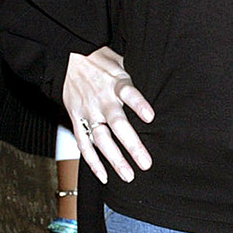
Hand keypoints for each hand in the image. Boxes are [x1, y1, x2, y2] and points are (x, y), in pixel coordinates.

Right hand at [62, 47, 154, 185]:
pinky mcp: (76, 119)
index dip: (139, 104)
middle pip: (117, 124)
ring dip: (114, 159)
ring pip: (100, 139)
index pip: (129, 94)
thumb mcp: (123, 61)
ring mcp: (88, 111)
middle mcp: (102, 99)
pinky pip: (83, 143)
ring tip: (128, 176)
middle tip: (145, 163)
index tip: (150, 117)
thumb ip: (138, 77)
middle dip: (131, 145)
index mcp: (116, 83)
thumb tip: (164, 81)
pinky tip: (105, 176)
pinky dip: (92, 161)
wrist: (68, 57)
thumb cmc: (102, 61)